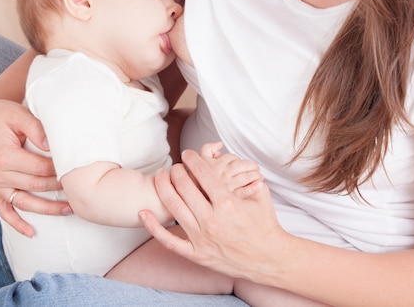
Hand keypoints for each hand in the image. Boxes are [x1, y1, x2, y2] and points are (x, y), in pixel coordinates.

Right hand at [0, 89, 68, 236]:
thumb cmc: (3, 114)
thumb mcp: (19, 115)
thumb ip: (37, 129)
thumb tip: (52, 145)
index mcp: (5, 157)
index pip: (40, 168)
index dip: (60, 169)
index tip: (78, 169)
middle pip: (36, 186)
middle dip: (60, 188)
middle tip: (82, 188)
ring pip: (24, 203)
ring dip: (47, 210)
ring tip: (70, 210)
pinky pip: (5, 211)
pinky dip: (17, 224)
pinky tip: (31, 233)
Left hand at [139, 148, 284, 280]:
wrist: (269, 260)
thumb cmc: (266, 226)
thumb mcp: (261, 195)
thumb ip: (246, 175)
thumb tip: (236, 163)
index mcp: (228, 204)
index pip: (203, 174)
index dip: (193, 160)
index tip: (187, 153)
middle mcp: (212, 220)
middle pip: (185, 187)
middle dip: (177, 171)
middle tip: (175, 165)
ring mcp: (202, 238)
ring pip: (175, 208)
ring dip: (164, 188)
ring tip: (161, 176)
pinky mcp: (196, 255)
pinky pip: (169, 241)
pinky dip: (154, 227)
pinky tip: (144, 213)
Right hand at [199, 142, 263, 197]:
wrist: (190, 209)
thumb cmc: (193, 186)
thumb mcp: (195, 165)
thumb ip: (206, 149)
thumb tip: (220, 144)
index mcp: (213, 165)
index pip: (232, 157)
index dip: (237, 159)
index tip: (241, 163)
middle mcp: (220, 174)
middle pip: (241, 165)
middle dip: (250, 165)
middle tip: (255, 168)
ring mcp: (226, 187)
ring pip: (246, 176)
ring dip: (255, 174)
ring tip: (259, 176)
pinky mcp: (230, 200)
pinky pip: (245, 191)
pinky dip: (254, 187)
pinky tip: (259, 185)